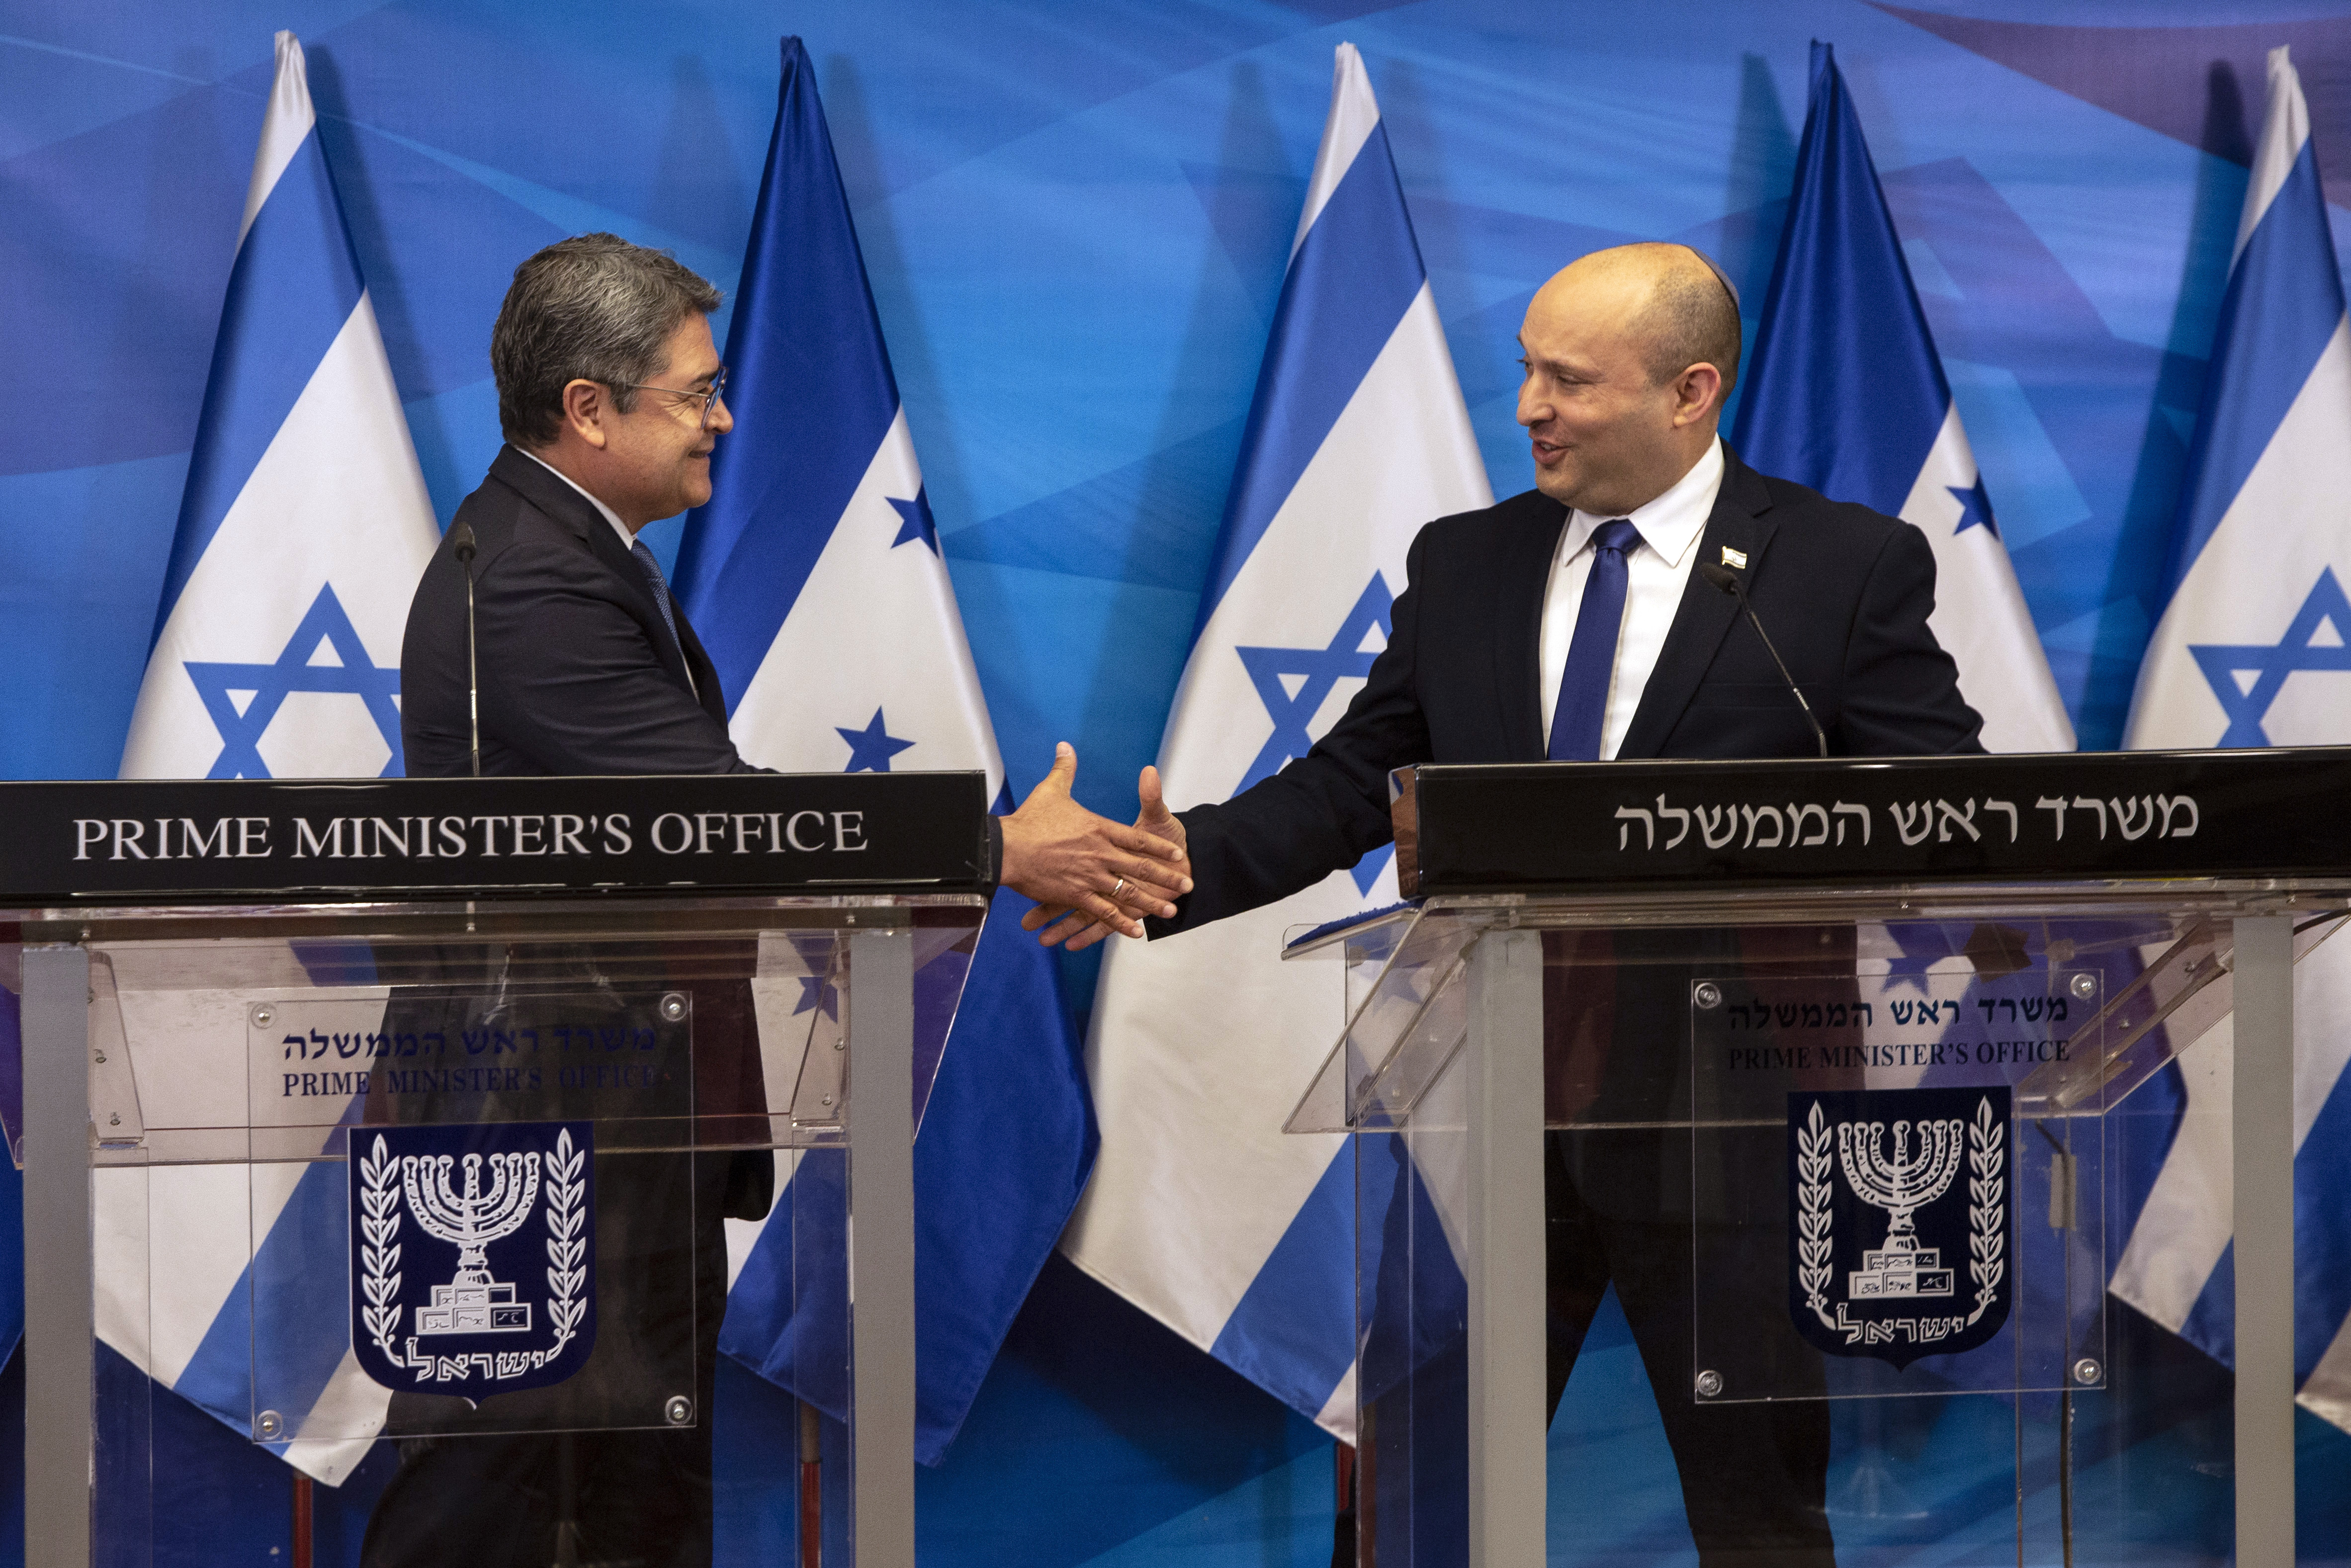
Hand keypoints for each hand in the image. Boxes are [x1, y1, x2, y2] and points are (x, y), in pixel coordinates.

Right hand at [1000, 745, 1191, 940]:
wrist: (1007, 848)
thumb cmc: (1029, 820)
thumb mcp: (1051, 790)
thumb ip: (1064, 770)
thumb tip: (1065, 746)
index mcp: (1099, 829)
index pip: (1138, 839)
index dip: (1160, 847)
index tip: (1178, 854)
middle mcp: (1100, 854)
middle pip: (1141, 868)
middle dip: (1167, 877)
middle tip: (1187, 883)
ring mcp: (1090, 878)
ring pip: (1128, 893)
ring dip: (1151, 902)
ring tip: (1170, 910)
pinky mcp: (1075, 896)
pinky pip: (1103, 913)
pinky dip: (1120, 923)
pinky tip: (1136, 931)